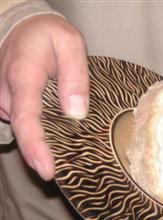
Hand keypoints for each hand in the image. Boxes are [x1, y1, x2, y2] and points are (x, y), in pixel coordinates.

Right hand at [0, 14, 88, 179]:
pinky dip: (40, 133)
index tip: (47, 171)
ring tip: (67, 151)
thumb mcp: (70, 44)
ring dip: (43, 143)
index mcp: (23, 77)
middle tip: (68, 169)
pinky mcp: (10, 104)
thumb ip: (75, 77)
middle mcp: (8, 93)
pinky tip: (56, 136)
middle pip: (24, 132)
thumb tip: (76, 112)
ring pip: (24, 130)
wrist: (24, 27)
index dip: (35, 148)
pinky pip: (25, 124)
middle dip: (43, 153)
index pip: (27, 120)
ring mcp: (6, 100)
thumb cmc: (49, 35)